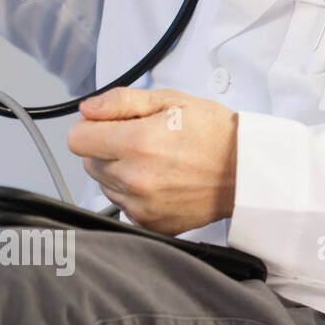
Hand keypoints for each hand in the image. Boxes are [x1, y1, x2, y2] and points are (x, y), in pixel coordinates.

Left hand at [66, 87, 238, 234]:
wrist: (248, 171)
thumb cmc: (214, 134)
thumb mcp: (169, 100)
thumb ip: (120, 102)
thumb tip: (87, 109)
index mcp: (137, 144)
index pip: (76, 139)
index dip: (91, 127)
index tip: (111, 126)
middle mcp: (135, 179)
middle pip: (88, 162)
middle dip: (106, 149)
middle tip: (142, 142)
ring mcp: (142, 206)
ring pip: (104, 184)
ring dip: (119, 172)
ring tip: (156, 161)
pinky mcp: (151, 223)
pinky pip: (122, 205)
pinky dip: (133, 194)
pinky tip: (160, 181)